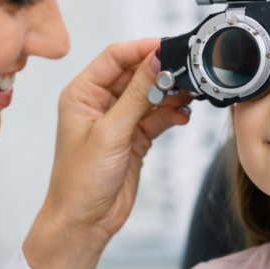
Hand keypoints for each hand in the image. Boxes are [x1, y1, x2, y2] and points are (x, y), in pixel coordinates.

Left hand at [23, 38, 192, 268]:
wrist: (85, 221)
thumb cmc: (80, 180)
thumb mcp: (111, 132)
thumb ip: (137, 95)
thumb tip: (154, 61)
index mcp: (82, 94)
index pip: (114, 57)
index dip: (141, 49)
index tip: (168, 47)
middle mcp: (99, 103)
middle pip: (136, 74)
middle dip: (161, 73)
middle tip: (186, 72)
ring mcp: (119, 120)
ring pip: (151, 95)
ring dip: (170, 94)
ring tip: (189, 95)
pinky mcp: (135, 137)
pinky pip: (158, 116)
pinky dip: (172, 114)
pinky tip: (183, 115)